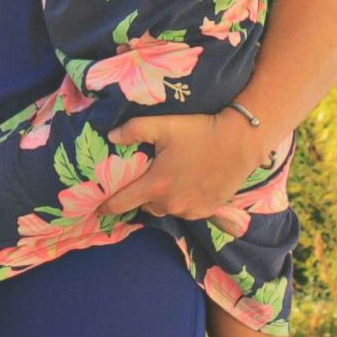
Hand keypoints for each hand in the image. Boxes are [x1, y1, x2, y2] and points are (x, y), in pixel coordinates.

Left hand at [98, 111, 260, 219]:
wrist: (240, 142)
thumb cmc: (200, 131)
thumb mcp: (163, 125)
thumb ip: (133, 130)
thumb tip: (110, 137)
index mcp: (156, 185)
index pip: (122, 203)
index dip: (106, 205)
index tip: (96, 208)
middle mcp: (171, 204)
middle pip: (145, 205)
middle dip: (141, 195)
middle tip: (146, 178)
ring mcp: (191, 210)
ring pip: (166, 209)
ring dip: (163, 198)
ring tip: (170, 178)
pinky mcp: (207, 211)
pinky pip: (186, 211)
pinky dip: (182, 201)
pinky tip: (188, 184)